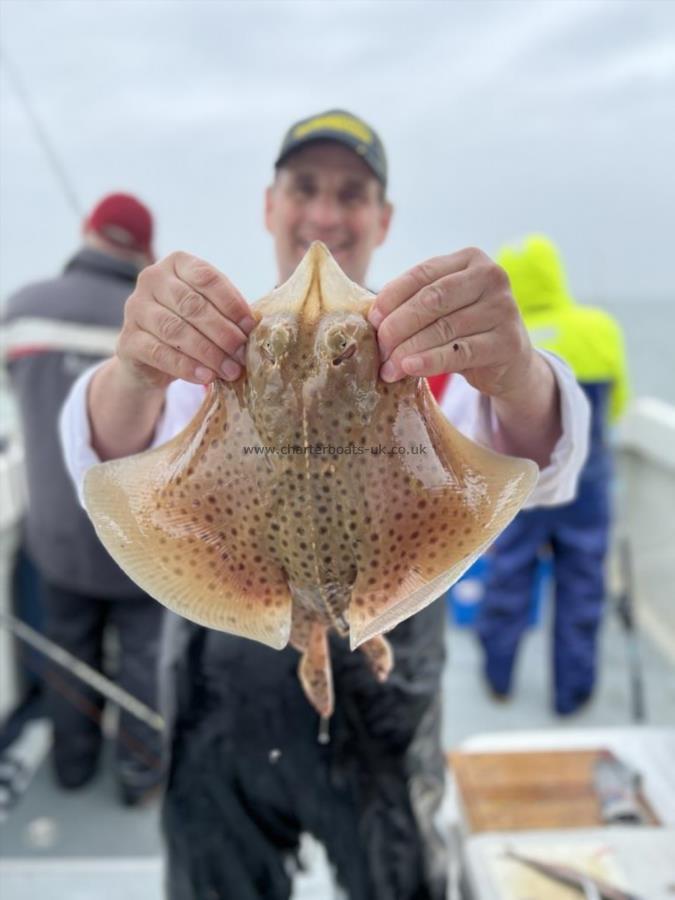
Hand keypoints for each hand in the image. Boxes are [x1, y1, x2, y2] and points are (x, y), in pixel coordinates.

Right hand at [116, 251, 256, 389]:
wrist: (152, 356)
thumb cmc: (190, 326)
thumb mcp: (209, 311)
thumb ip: (228, 312)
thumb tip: (254, 327)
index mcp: (176, 263)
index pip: (206, 277)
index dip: (231, 303)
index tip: (251, 327)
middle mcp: (151, 279)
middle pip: (192, 305)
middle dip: (222, 332)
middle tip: (242, 353)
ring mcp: (135, 308)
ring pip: (176, 330)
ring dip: (208, 353)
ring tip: (230, 370)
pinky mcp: (128, 339)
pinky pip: (159, 352)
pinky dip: (186, 366)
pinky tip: (206, 377)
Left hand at [368, 247, 534, 399]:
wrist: (509, 362)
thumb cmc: (466, 330)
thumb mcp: (444, 309)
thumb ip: (415, 304)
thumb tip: (373, 318)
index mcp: (471, 260)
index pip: (423, 274)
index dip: (392, 296)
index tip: (373, 320)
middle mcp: (492, 278)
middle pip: (433, 299)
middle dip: (399, 325)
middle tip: (379, 347)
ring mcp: (504, 309)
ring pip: (444, 328)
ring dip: (409, 349)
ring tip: (388, 367)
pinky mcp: (507, 342)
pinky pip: (459, 353)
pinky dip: (430, 361)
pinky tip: (410, 368)